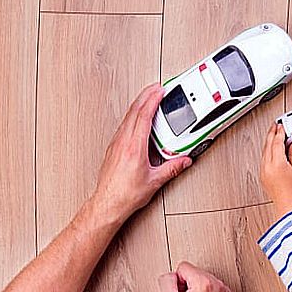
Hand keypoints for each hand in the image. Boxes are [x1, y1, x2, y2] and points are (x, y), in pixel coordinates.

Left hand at [92, 84, 191, 223]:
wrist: (107, 203)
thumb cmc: (125, 194)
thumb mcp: (155, 181)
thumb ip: (172, 168)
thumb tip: (183, 160)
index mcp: (134, 146)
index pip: (143, 115)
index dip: (152, 99)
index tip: (160, 90)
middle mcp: (123, 142)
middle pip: (134, 111)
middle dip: (146, 96)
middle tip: (155, 87)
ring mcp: (116, 143)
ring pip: (128, 117)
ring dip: (139, 105)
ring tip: (148, 98)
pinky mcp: (114, 148)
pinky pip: (124, 126)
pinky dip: (133, 117)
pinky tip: (138, 119)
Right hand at [158, 262, 234, 291]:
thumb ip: (166, 283)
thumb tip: (170, 277)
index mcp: (204, 283)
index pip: (183, 267)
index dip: (177, 281)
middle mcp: (217, 285)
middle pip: (195, 273)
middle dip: (188, 285)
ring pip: (205, 280)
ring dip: (198, 291)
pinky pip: (215, 290)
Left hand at [260, 123, 291, 215]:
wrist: (287, 204)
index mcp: (277, 163)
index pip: (277, 143)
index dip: (280, 133)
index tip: (282, 127)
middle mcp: (267, 166)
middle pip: (268, 144)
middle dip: (272, 133)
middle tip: (275, 126)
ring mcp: (263, 171)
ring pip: (264, 151)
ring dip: (269, 141)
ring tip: (274, 135)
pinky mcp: (262, 175)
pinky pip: (263, 158)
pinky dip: (267, 150)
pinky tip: (272, 148)